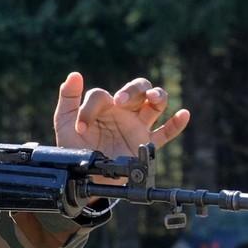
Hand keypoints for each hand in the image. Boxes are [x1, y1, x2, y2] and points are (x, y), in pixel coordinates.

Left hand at [53, 72, 190, 172]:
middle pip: (139, 88)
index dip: (90, 108)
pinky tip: (184, 114)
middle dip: (133, 90)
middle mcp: (123, 111)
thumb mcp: (64, 122)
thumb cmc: (74, 146)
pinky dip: (176, 124)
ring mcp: (136, 126)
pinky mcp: (145, 143)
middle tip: (121, 101)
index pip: (102, 95)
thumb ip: (68, 99)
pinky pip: (165, 133)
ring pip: (156, 104)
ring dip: (159, 96)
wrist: (83, 173)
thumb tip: (74, 74)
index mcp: (103, 105)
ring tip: (155, 99)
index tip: (81, 127)